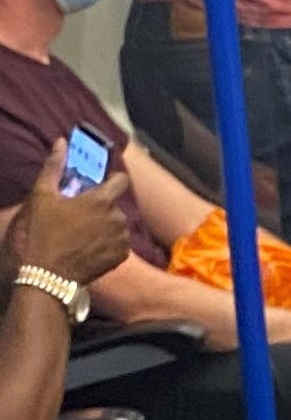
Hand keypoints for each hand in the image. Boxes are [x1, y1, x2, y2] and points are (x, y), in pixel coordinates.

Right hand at [5, 141, 131, 285]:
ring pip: (117, 224)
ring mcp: (121, 239)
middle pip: (115, 205)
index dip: (111, 180)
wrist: (45, 277)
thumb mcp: (41, 198)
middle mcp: (118, 218)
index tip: (98, 185)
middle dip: (101, 207)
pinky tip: (87, 247)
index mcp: (102, 200)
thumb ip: (53, 168)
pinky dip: (107, 243)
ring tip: (81, 234)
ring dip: (105, 225)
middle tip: (78, 215)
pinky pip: (118, 243)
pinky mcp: (120, 258)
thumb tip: (61, 142)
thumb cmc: (40, 235)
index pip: (121, 180)